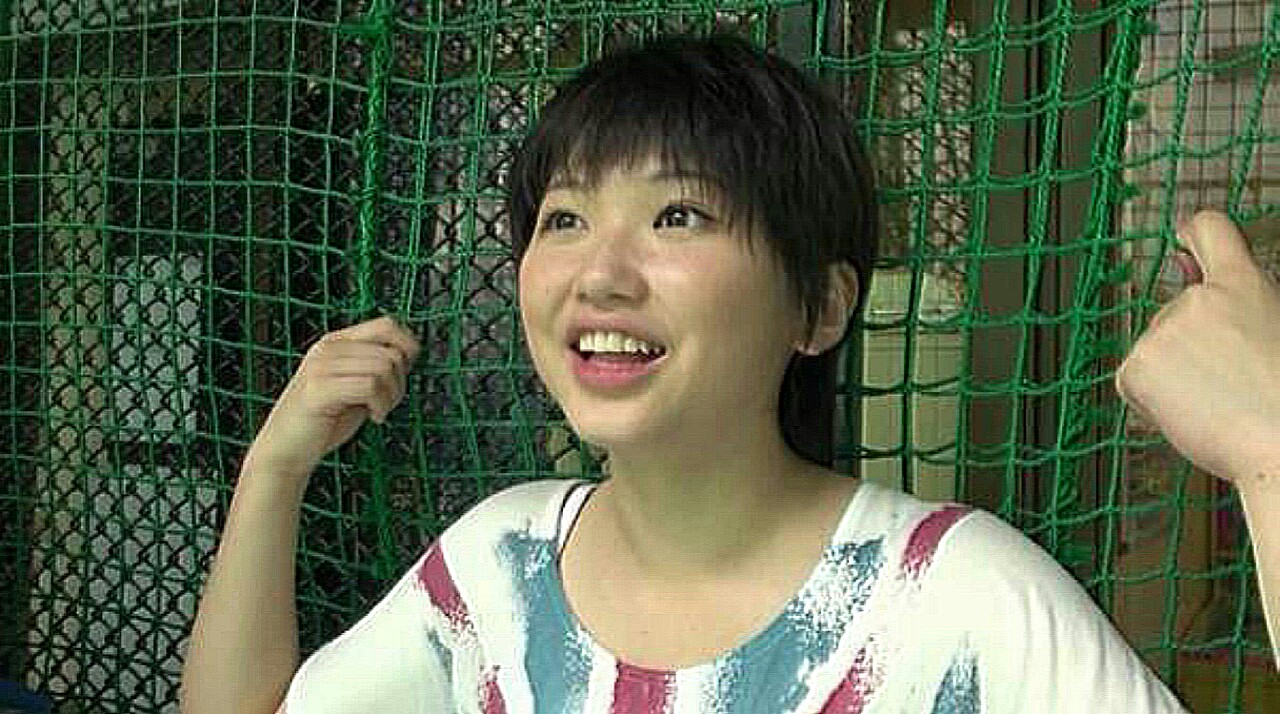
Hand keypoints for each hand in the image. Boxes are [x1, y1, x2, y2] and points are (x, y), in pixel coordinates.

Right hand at [242, 316, 420, 481]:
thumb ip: (376, 366)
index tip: (402, 374)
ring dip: (392, 396)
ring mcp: (321, 367)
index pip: (386, 325)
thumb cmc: (325, 421)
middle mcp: (328, 348)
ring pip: (383, 367)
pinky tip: (373, 417)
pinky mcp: (319, 390)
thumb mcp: (356, 385)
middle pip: (391, 352)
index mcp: (336, 341)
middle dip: (400, 381)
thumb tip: (410, 352)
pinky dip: (380, 405)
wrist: (287, 450)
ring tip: (379, 410)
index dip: (407, 348)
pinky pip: (369, 386)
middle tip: (387, 402)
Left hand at [1116, 210, 1279, 485]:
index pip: (1210, 230)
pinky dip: (1152, 401)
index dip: (1195, 233)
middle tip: (1231, 380)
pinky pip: (1133, 380)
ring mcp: (1162, 332)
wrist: (1279, 447)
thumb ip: (1232, 301)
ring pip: (1155, 349)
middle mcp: (1197, 299)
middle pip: (1176, 311)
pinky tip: (1189, 413)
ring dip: (1174, 375)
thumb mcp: (1272, 328)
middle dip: (1191, 344)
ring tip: (1217, 401)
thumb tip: (1180, 263)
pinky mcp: (1137, 367)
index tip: (1185, 238)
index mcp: (1244, 284)